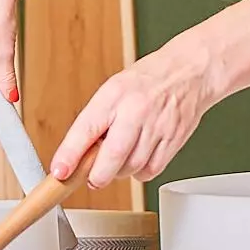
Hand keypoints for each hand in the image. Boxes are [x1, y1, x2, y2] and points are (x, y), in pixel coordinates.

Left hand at [50, 53, 211, 190]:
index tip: (59, 171)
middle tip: (92, 177)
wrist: (190, 71)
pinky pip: (151, 170)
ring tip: (118, 160)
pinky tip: (138, 159)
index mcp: (114, 95)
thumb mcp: (113, 90)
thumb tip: (76, 154)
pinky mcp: (174, 140)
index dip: (70, 154)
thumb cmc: (147, 81)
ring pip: (131, 168)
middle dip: (97, 176)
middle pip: (113, 157)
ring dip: (119, 172)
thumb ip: (96, 121)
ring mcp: (157, 127)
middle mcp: (136, 111)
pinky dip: (140, 172)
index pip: (87, 129)